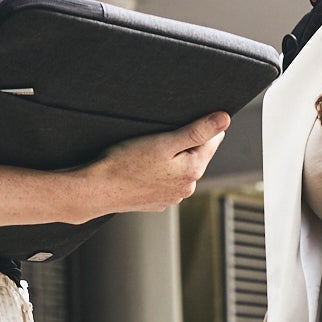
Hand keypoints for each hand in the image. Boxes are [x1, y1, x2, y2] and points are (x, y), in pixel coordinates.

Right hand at [79, 112, 228, 215]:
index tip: (182, 122)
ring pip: (179, 169)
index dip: (199, 127)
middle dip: (183, 143)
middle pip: (195, 155)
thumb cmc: (125, 163)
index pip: (212, 141)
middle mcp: (186, 188)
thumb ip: (197, 132)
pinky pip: (164, 180)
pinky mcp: (156, 202)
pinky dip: (157, 172)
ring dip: (170, 158)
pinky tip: (141, 167)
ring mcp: (171, 197)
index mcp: (192, 171)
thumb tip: (224, 120)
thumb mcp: (164, 141)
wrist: (97, 189)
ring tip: (147, 152)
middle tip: (159, 136)